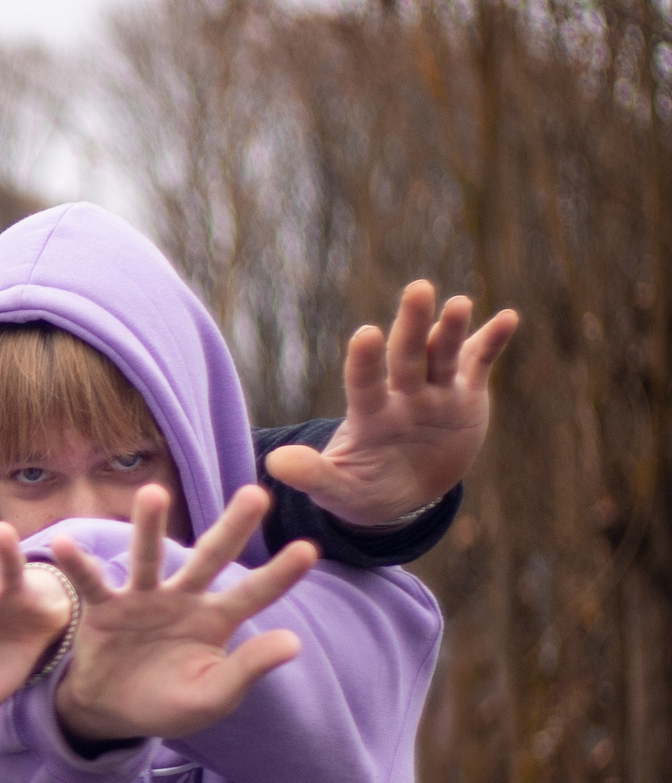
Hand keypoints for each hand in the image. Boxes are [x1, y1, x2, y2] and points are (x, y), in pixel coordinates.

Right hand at [48, 485, 316, 744]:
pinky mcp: (105, 608)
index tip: (310, 548)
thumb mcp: (213, 696)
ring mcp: (143, 600)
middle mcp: (183, 600)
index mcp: (216, 621)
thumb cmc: (169, 703)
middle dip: (232, 528)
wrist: (113, 713)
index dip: (280, 574)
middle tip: (255, 495)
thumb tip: (294, 641)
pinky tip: (66, 545)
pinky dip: (80, 565)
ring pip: (148, 559)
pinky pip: (93, 583)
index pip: (254, 594)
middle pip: (210, 558)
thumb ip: (247, 668)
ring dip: (149, 527)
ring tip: (152, 493)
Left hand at [263, 281, 516, 525]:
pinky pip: (479, 364)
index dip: (365, 361)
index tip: (366, 334)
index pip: (364, 383)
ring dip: (452, 329)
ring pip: (443, 355)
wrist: (400, 492)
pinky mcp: (465, 396)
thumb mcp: (336, 488)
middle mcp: (402, 396)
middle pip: (407, 356)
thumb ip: (312, 475)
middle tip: (418, 289)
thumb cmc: (361, 488)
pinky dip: (492, 341)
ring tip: (459, 303)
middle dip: (412, 325)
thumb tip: (274, 463)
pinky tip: (508, 318)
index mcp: (370, 416)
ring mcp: (435, 393)